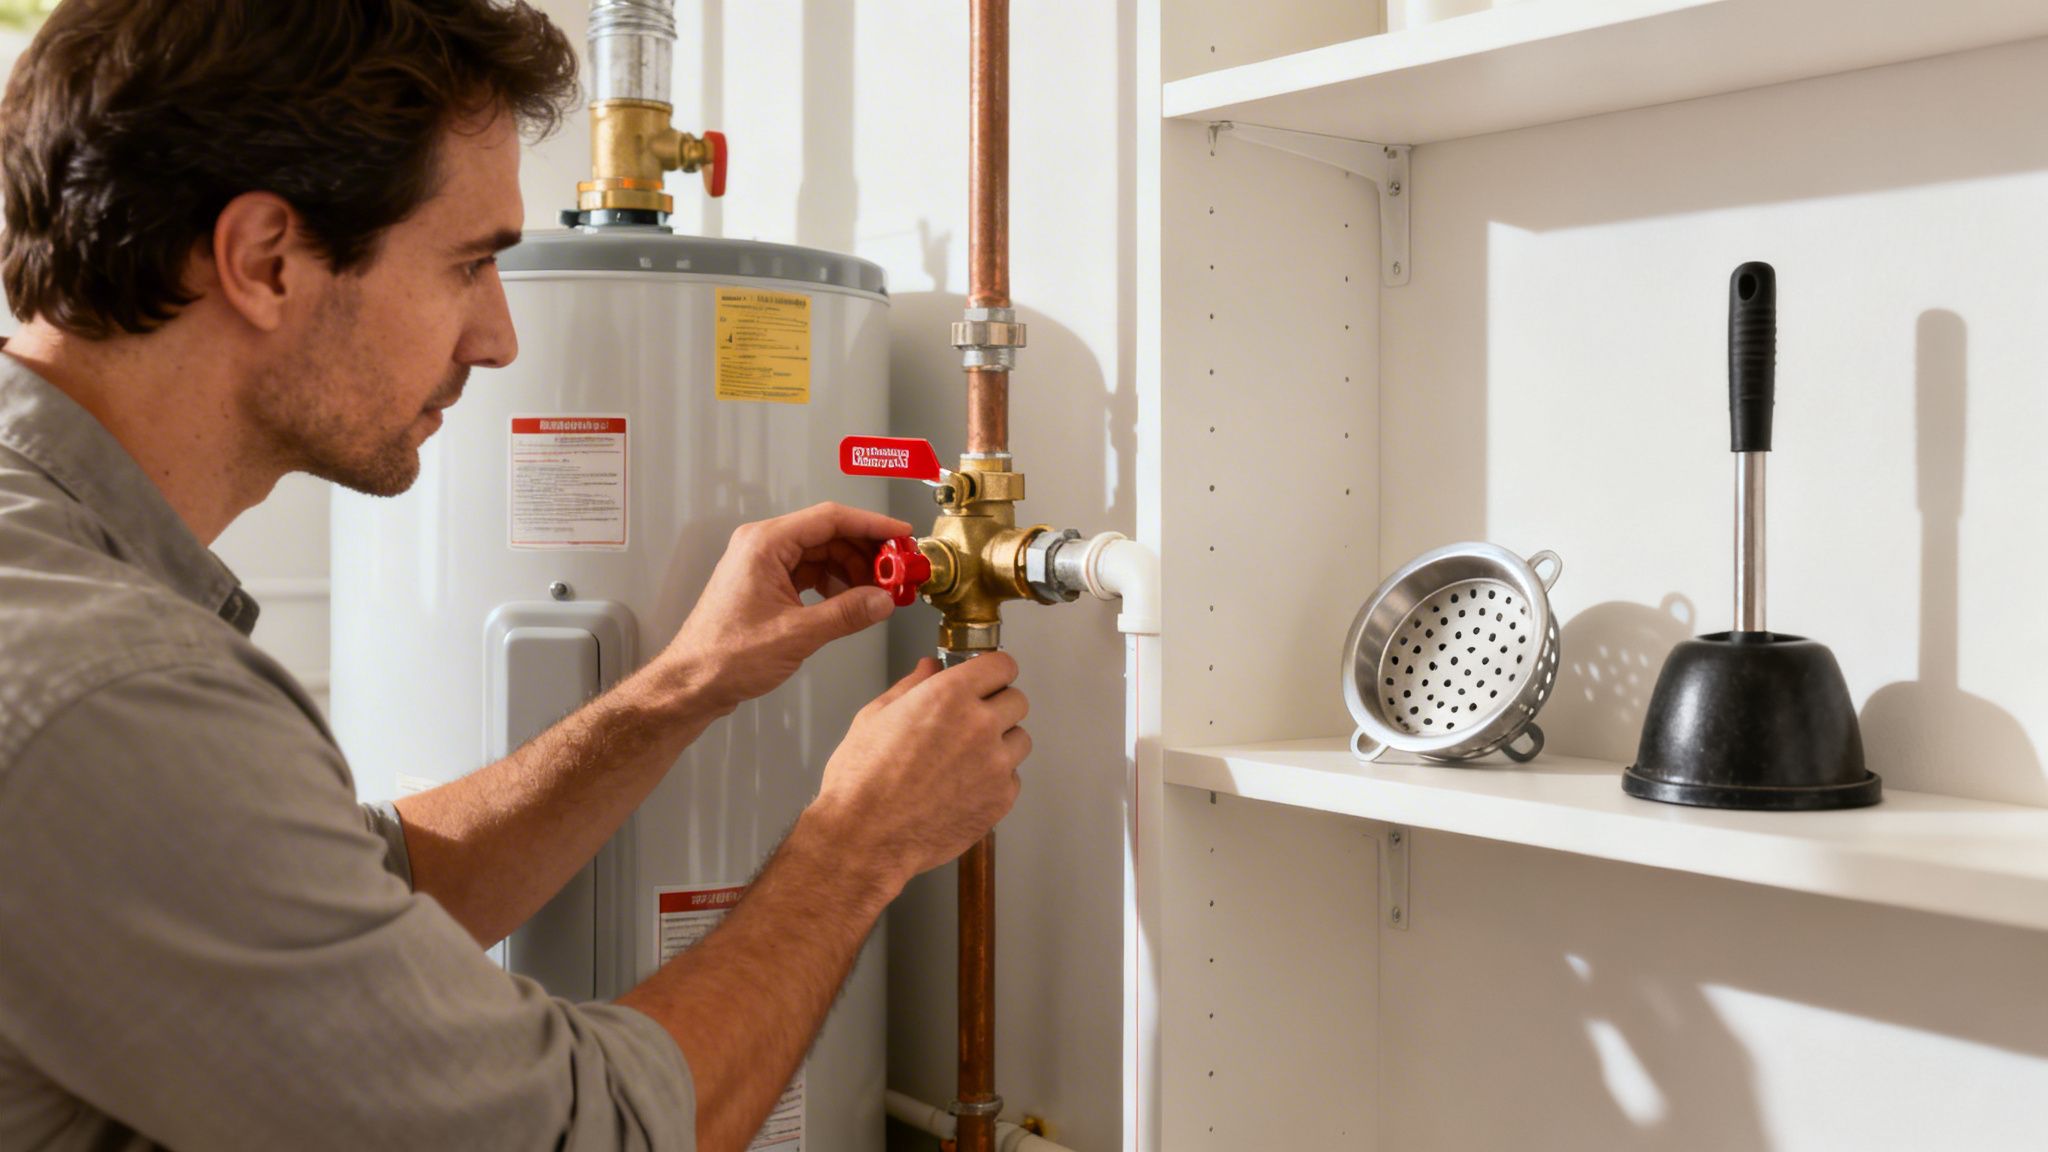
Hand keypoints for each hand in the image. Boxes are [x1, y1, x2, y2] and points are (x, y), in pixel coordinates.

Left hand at [665, 503, 911, 712]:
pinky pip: (810, 573)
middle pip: (829, 534)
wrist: (693, 682)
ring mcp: (764, 565)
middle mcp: (762, 547)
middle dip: (866, 553)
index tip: (900, 536)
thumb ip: (847, 614)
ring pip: (822, 554)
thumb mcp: (797, 634)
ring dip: (853, 571)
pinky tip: (852, 603)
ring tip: (878, 592)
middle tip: (896, 571)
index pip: (830, 518)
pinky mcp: (767, 585)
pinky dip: (835, 585)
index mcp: (764, 544)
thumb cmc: (724, 656)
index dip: (872, 525)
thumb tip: (882, 601)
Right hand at [810, 653, 1030, 884]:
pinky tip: (962, 786)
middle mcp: (979, 726)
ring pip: (1019, 740)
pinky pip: (1012, 778)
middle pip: (1017, 701)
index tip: (988, 679)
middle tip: (971, 722)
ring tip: (964, 759)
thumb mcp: (875, 716)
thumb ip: (911, 685)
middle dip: (997, 706)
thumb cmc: (862, 780)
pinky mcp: (1001, 800)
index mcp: (949, 695)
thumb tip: (929, 667)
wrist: (864, 836)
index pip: (1003, 665)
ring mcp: (995, 765)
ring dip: (1000, 744)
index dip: (994, 672)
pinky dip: (995, 780)